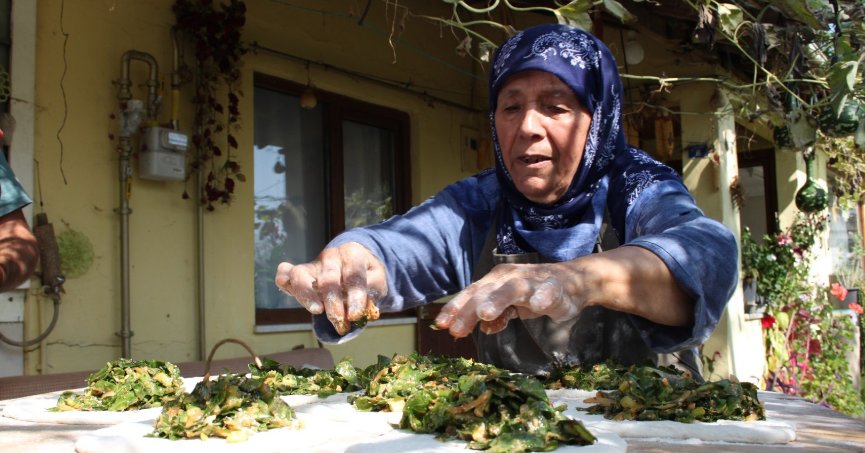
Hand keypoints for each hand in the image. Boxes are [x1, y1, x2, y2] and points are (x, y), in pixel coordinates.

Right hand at [274, 242, 386, 334]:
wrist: (356, 264)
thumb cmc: (366, 275)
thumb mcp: (377, 282)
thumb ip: (372, 294)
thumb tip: (367, 311)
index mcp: (353, 254)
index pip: (353, 274)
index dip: (355, 296)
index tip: (356, 316)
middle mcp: (331, 256)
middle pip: (328, 278)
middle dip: (334, 303)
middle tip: (340, 323)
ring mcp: (313, 263)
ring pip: (302, 274)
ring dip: (307, 296)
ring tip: (317, 312)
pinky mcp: (300, 272)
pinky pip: (285, 272)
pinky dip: (283, 280)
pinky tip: (289, 293)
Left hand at [433, 262, 583, 337]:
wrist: (572, 282)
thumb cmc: (534, 293)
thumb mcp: (511, 307)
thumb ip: (496, 316)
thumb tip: (482, 329)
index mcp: (495, 281)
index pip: (471, 294)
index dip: (456, 308)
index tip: (441, 325)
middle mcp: (510, 277)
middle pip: (486, 292)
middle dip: (469, 311)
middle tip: (457, 329)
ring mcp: (532, 281)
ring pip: (512, 288)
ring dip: (498, 300)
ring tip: (486, 314)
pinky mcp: (554, 287)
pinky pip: (548, 291)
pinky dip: (542, 296)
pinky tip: (536, 305)